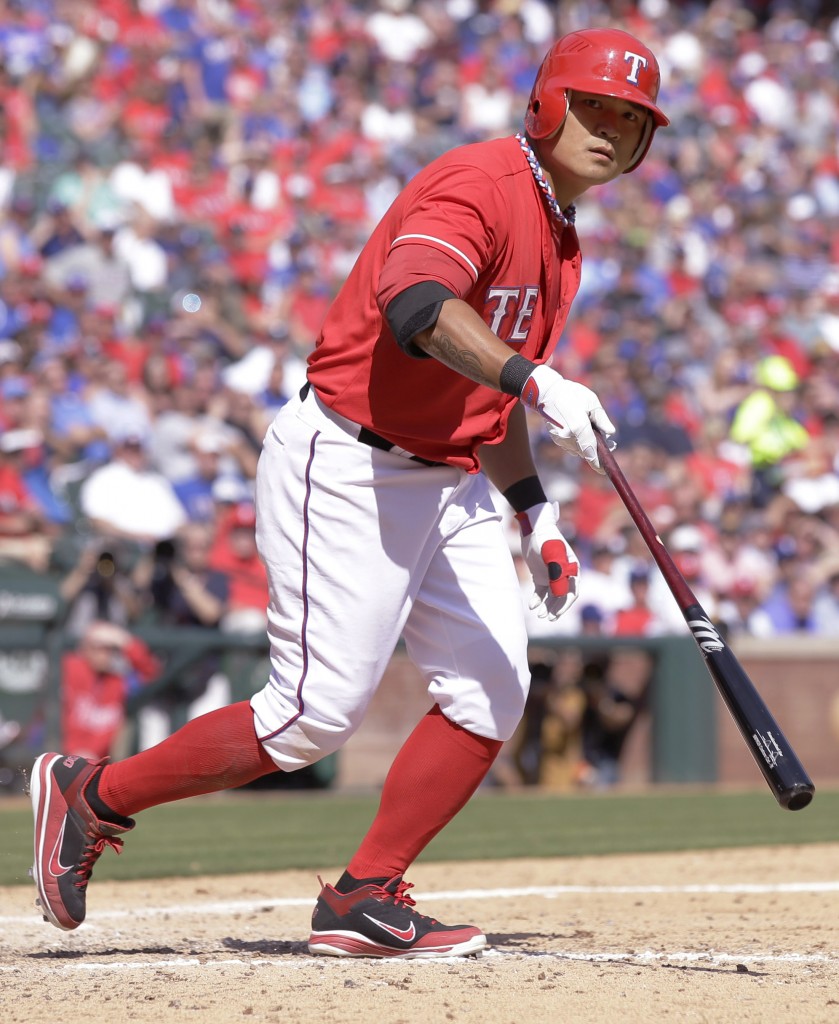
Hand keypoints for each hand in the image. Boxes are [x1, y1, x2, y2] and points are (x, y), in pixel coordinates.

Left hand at [516, 502, 579, 619]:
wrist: (533, 528)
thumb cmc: (545, 539)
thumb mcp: (551, 555)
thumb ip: (556, 573)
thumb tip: (560, 593)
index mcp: (571, 569)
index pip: (572, 592)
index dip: (565, 604)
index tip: (556, 614)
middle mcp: (563, 574)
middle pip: (561, 596)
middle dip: (555, 608)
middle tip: (547, 618)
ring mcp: (551, 575)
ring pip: (551, 596)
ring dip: (547, 606)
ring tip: (540, 615)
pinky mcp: (540, 575)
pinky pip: (540, 591)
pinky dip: (537, 599)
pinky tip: (532, 606)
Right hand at [521, 365, 615, 472]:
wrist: (546, 393)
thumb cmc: (571, 394)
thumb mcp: (591, 401)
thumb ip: (601, 419)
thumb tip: (611, 432)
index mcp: (580, 427)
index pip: (591, 451)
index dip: (598, 463)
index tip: (604, 470)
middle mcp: (569, 437)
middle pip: (586, 452)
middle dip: (597, 451)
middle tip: (610, 444)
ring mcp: (561, 439)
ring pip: (578, 450)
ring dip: (588, 446)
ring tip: (596, 434)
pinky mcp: (556, 438)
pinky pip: (571, 446)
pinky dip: (579, 443)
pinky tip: (582, 432)